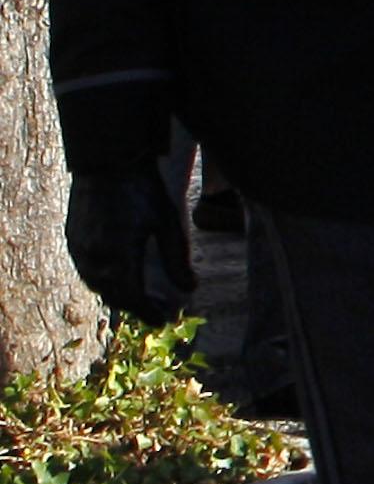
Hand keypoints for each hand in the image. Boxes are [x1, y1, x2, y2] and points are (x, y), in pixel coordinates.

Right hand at [63, 165, 183, 322]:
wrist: (107, 162)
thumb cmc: (143, 191)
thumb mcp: (168, 223)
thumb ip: (178, 259)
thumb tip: (191, 290)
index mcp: (118, 255)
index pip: (132, 296)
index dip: (148, 312)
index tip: (165, 321)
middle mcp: (93, 257)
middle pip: (115, 295)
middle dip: (138, 306)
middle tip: (162, 310)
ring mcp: (79, 249)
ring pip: (98, 285)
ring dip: (120, 295)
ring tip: (146, 296)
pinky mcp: (72, 240)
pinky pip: (88, 272)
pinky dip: (106, 281)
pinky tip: (123, 278)